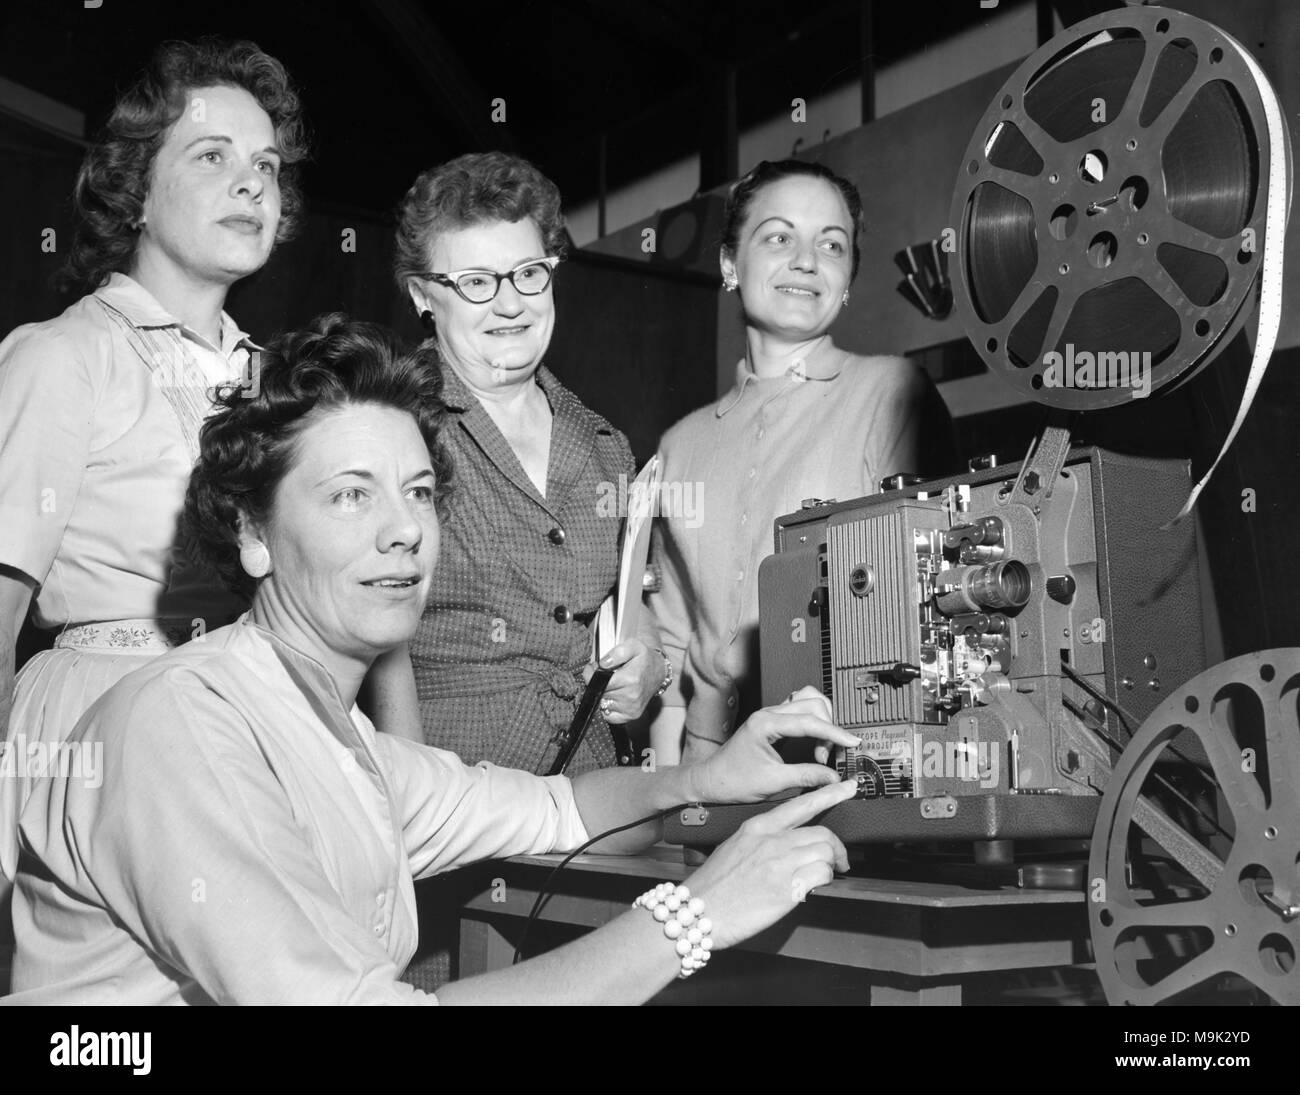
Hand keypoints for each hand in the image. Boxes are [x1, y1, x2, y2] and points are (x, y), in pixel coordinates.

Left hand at [585, 639, 661, 723]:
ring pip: (603, 704)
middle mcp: (632, 697)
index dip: (591, 675)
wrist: (658, 671)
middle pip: (600, 693)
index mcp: (631, 679)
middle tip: (604, 674)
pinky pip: (609, 716)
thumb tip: (603, 664)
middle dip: (597, 683)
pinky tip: (614, 695)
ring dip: (603, 694)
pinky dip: (607, 706)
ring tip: (611, 683)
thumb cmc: (644, 658)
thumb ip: (617, 652)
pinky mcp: (631, 716)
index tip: (592, 668)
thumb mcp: (633, 646)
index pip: (599, 682)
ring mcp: (632, 708)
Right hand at [683, 778, 856, 948]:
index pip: (801, 804)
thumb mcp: (733, 848)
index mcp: (757, 827)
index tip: (848, 788)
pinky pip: (822, 875)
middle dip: (836, 849)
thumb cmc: (713, 886)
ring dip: (830, 867)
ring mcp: (780, 862)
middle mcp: (771, 840)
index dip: (830, 794)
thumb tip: (786, 847)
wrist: (696, 913)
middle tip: (838, 862)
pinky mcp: (787, 888)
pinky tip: (811, 889)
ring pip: (826, 852)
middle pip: (822, 832)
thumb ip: (762, 842)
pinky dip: (823, 882)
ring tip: (822, 877)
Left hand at [684, 686, 860, 803]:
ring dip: (822, 723)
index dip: (834, 732)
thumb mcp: (774, 783)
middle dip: (829, 728)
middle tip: (828, 756)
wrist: (712, 781)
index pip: (809, 721)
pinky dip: (814, 724)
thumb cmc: (733, 780)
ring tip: (821, 750)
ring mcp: (770, 715)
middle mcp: (768, 714)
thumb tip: (833, 777)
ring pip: (808, 703)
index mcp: (765, 724)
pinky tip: (815, 743)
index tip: (852, 743)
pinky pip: (801, 712)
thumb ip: (806, 777)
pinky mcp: (773, 722)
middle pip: (812, 704)